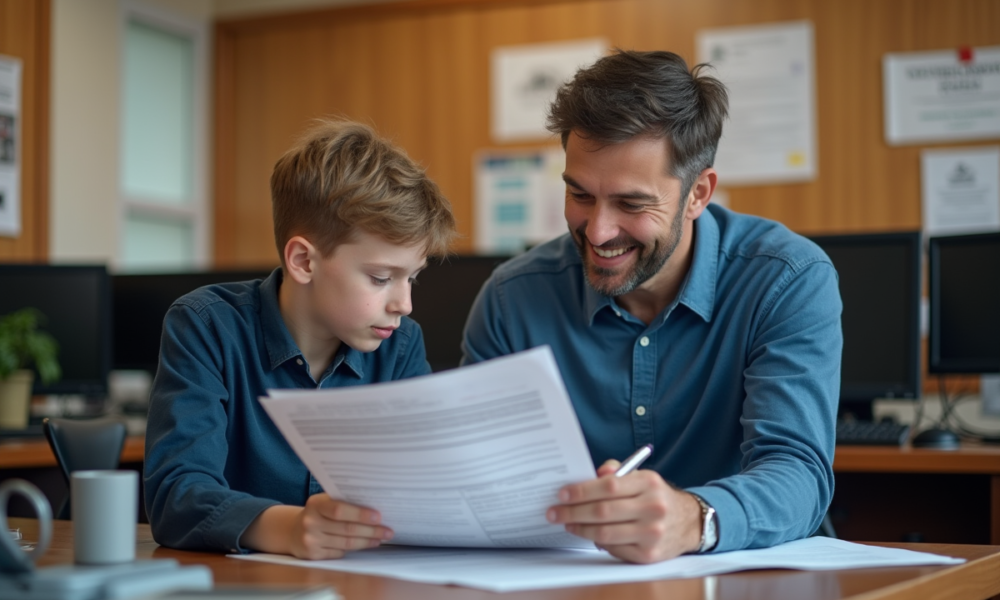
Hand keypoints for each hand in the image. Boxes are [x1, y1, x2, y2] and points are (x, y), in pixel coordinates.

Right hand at [242, 493, 393, 559]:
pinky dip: (356, 549)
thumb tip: (374, 507)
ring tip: (381, 538)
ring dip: (367, 541)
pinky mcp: (313, 555)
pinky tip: (367, 544)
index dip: (360, 514)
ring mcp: (311, 540)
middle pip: (347, 529)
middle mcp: (311, 522)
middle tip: (388, 530)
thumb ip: (343, 502)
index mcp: (315, 504)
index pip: (340, 510)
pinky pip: (340, 553)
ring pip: (346, 543)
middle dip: (371, 530)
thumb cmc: (317, 513)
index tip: (379, 516)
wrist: (293, 531)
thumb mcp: (324, 502)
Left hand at [546, 460, 702, 563]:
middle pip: (603, 511)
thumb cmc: (657, 497)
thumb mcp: (642, 477)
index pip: (609, 486)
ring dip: (580, 529)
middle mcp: (653, 508)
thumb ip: (617, 471)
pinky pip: (614, 549)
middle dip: (573, 512)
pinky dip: (597, 542)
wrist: (689, 523)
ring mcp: (652, 534)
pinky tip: (589, 535)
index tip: (562, 494)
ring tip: (568, 523)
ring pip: (605, 533)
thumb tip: (593, 473)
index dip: (581, 491)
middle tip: (555, 512)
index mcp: (649, 484)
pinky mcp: (648, 555)